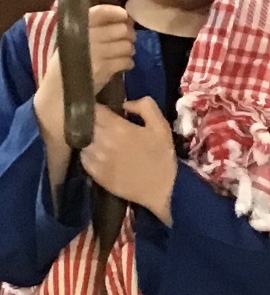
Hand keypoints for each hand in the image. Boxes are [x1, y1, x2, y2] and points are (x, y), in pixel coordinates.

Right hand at [35, 5, 135, 149]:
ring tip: (122, 55)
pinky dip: (128, 63)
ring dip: (129, 50)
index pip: (98, 13)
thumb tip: (124, 20)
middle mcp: (85, 39)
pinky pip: (126, 61)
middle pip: (120, 29)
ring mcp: (94, 54)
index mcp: (75, 30)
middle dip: (128, 34)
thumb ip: (93, 31)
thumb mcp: (75, 44)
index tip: (123, 15)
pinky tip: (121, 66)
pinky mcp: (103, 69)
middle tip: (128, 39)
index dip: (114, 12)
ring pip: (126, 45)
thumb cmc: (69, 67)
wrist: (58, 94)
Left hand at [80, 98, 177, 221]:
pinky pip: (83, 156)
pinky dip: (88, 152)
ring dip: (88, 136)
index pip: (94, 109)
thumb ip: (145, 107)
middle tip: (101, 122)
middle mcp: (102, 141)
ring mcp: (95, 158)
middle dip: (91, 120)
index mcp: (118, 128)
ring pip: (81, 139)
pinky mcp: (93, 172)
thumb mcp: (162, 127)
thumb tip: (125, 104)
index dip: (97, 106)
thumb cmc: (162, 158)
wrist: (162, 191)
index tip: (103, 108)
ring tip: (99, 138)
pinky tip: (100, 153)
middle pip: (85, 123)